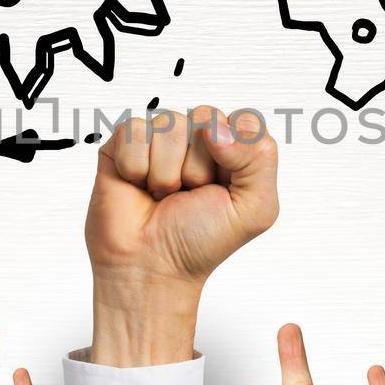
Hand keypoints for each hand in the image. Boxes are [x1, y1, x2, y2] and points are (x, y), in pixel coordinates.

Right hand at [86, 107, 278, 364]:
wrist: (149, 267)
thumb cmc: (200, 241)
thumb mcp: (255, 208)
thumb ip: (259, 158)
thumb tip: (216, 128)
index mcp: (233, 150)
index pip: (245, 120)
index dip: (236, 152)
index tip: (225, 186)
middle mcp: (197, 139)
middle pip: (206, 116)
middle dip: (199, 165)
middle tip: (190, 194)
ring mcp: (160, 139)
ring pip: (170, 124)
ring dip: (166, 172)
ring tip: (163, 195)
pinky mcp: (125, 143)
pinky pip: (134, 131)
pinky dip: (137, 167)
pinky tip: (138, 186)